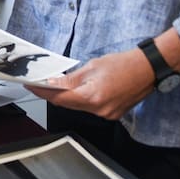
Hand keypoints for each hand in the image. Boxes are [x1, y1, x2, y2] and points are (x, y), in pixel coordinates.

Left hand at [29, 48, 154, 119]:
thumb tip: (54, 83)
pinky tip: (75, 91)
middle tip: (39, 84)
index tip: (31, 86)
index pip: (60, 98)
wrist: (148, 69)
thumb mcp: (93, 66)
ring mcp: (106, 114)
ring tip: (55, 86)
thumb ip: (72, 78)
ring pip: (78, 107)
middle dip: (52, 95)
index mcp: (93, 97)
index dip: (42, 92)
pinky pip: (89, 108)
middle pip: (68, 105)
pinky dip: (80, 100)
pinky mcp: (111, 114)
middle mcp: (99, 110)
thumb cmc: (124, 64)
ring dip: (66, 97)